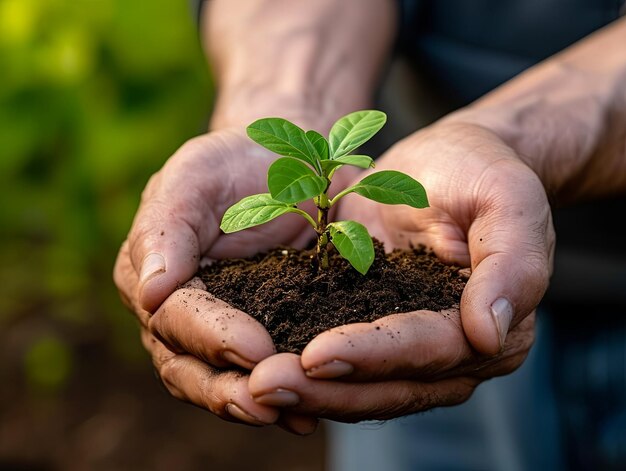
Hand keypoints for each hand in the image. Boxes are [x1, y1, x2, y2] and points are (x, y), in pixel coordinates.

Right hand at [113, 128, 319, 432]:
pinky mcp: (262, 334)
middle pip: (190, 367)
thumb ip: (166, 229)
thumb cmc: (233, 161)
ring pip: (224, 380)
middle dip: (227, 390)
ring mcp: (218, 331)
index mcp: (151, 276)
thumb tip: (147, 294)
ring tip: (294, 417)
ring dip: (256, 403)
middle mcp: (177, 315)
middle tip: (267, 405)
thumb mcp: (196, 175)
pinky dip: (286, 395)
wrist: (286, 165)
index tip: (254, 349)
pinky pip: (265, 371)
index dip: (211, 336)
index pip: (174, 317)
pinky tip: (312, 413)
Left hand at [247, 121, 553, 421]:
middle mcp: (455, 353)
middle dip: (328, 389)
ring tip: (255, 385)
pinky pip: (342, 361)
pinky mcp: (376, 330)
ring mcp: (413, 349)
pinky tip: (260, 371)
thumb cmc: (482, 172)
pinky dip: (306, 372)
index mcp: (495, 328)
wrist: (450, 162)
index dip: (375, 356)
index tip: (316, 355)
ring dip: (309, 390)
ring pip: (362, 386)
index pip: (431, 350)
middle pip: (391, 385)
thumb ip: (511, 266)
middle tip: (264, 385)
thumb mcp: (507, 201)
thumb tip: (488, 335)